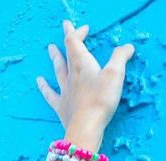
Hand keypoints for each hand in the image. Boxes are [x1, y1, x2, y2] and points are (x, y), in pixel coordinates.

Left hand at [36, 20, 134, 138]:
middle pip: (67, 54)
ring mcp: (64, 92)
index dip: (77, 32)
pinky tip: (39, 81)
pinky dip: (44, 87)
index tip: (83, 27)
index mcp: (82, 64)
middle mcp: (71, 76)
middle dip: (68, 41)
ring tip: (50, 49)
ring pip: (58, 71)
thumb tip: (126, 47)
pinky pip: (50, 94)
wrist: (86, 128)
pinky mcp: (61, 107)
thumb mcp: (115, 74)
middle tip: (65, 29)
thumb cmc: (101, 100)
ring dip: (55, 58)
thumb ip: (120, 57)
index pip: (74, 42)